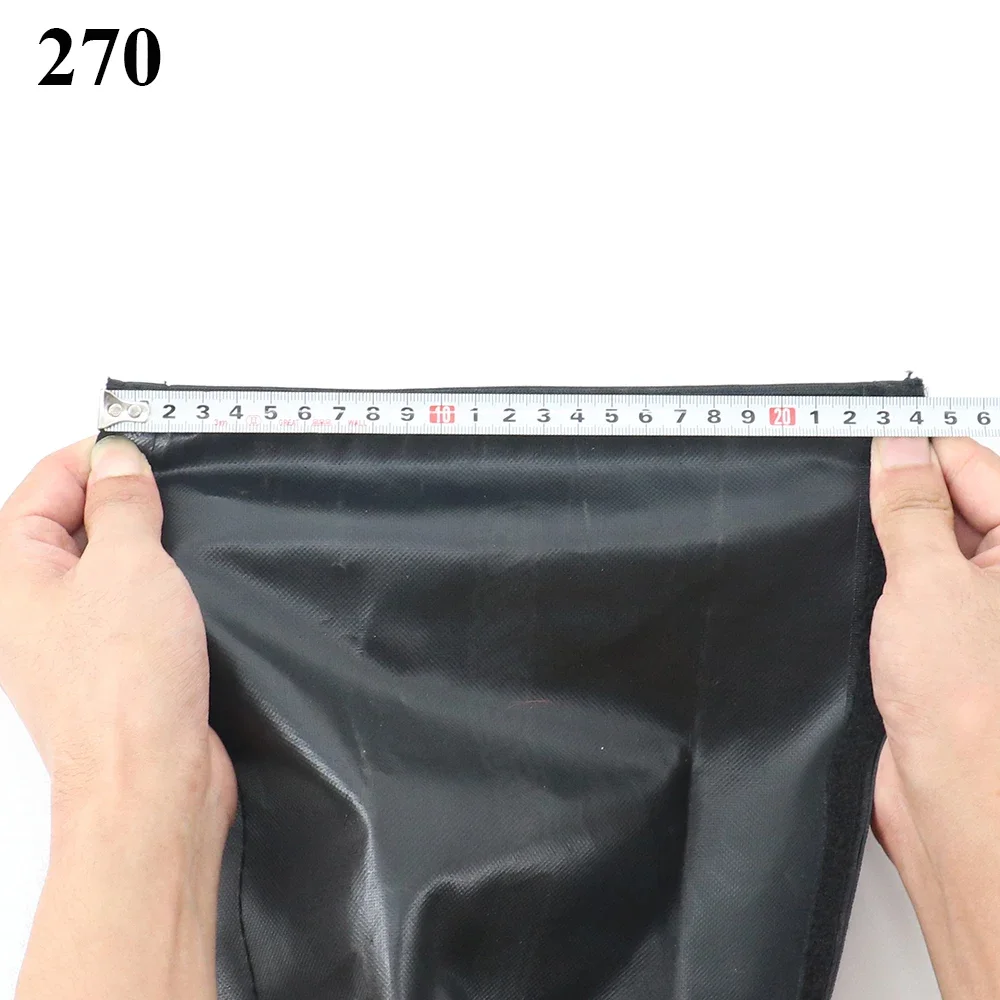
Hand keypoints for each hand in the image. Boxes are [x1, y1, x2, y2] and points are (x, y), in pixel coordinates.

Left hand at [0, 436, 234, 999]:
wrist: (150, 779)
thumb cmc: (124, 689)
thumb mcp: (128, 562)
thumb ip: (121, 502)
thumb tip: (117, 461)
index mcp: (11, 572)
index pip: (46, 482)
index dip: (96, 457)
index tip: (146, 451)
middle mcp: (29, 604)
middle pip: (71, 519)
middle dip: (123, 500)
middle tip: (169, 497)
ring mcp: (67, 636)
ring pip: (104, 562)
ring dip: (145, 546)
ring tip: (179, 544)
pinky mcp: (107, 661)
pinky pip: (127, 601)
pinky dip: (156, 586)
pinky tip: (184, 591)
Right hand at [869, 436, 999, 999]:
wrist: (955, 798)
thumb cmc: (974, 705)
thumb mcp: (929, 577)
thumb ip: (911, 506)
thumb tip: (896, 451)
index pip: (969, 464)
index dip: (913, 451)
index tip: (862, 443)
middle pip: (946, 501)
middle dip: (895, 496)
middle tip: (850, 491)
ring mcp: (975, 608)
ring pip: (919, 544)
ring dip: (883, 542)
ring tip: (855, 544)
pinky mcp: (940, 638)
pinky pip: (904, 585)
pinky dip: (876, 578)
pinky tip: (856, 583)